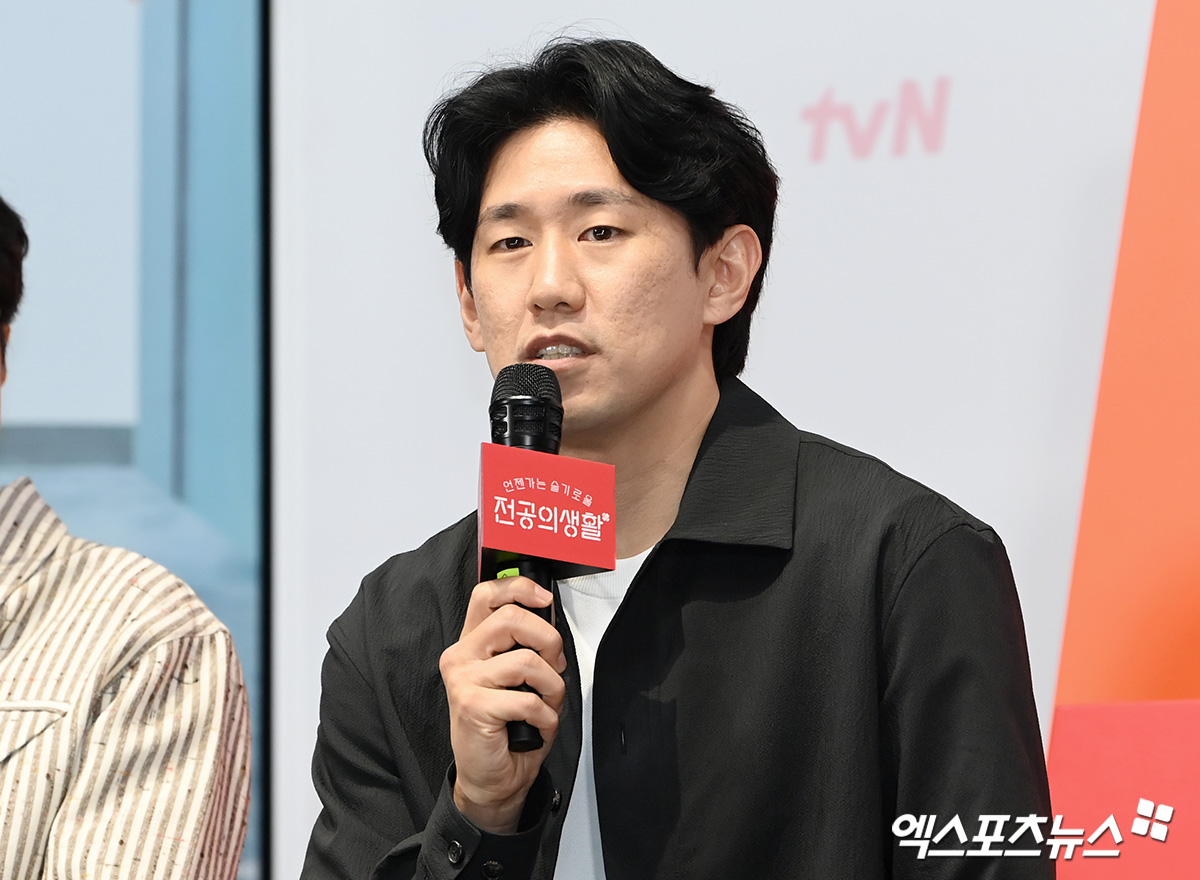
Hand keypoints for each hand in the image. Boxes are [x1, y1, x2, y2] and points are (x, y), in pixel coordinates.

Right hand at [439, 576, 565, 832]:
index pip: (486, 595)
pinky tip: (538, 725)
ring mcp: (463, 680)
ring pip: (526, 661)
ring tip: (547, 704)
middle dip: (548, 639)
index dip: (519, 588)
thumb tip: (550, 623)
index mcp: (471, 644)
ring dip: (552, 686)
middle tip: (556, 663)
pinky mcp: (472, 706)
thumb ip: (525, 646)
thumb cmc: (510, 728)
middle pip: (510, 618)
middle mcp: (461, 656)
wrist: (492, 779)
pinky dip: (546, 715)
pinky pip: (527, 699)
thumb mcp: (519, 678)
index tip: (544, 599)